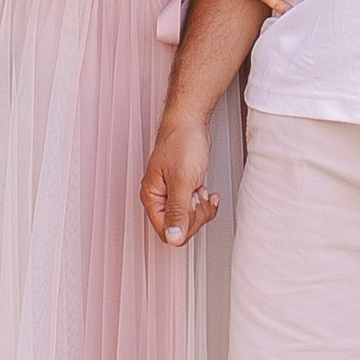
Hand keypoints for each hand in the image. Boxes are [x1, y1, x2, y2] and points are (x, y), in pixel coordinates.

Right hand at [142, 112, 218, 246]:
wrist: (190, 120)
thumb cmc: (182, 142)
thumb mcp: (182, 180)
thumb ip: (177, 211)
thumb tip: (173, 238)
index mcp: (151, 197)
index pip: (166, 231)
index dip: (184, 226)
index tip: (194, 209)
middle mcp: (158, 197)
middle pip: (178, 227)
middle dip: (194, 215)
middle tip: (198, 195)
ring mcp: (170, 192)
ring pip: (187, 217)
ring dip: (200, 208)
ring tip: (201, 190)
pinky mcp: (181, 187)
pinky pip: (193, 206)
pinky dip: (203, 202)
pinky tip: (207, 192)